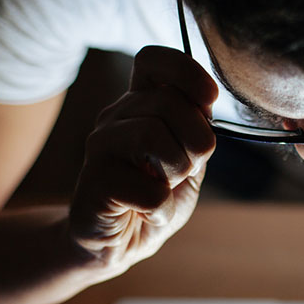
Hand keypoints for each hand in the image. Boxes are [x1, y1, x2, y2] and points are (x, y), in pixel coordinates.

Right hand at [69, 46, 217, 277]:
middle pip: (168, 102)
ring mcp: (100, 146)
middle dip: (195, 142)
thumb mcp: (187, 158)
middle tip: (183, 170)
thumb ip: (197, 128)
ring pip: (152, 136)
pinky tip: (148, 213)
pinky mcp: (94, 183)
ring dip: (175, 172)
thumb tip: (206, 99)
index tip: (209, 99)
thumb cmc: (155, 196)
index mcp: (140, 104)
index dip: (186, 71)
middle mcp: (116, 117)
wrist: (119, 243)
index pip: (153, 60)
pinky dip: (160, 209)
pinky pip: (148, 191)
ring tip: (163, 188)